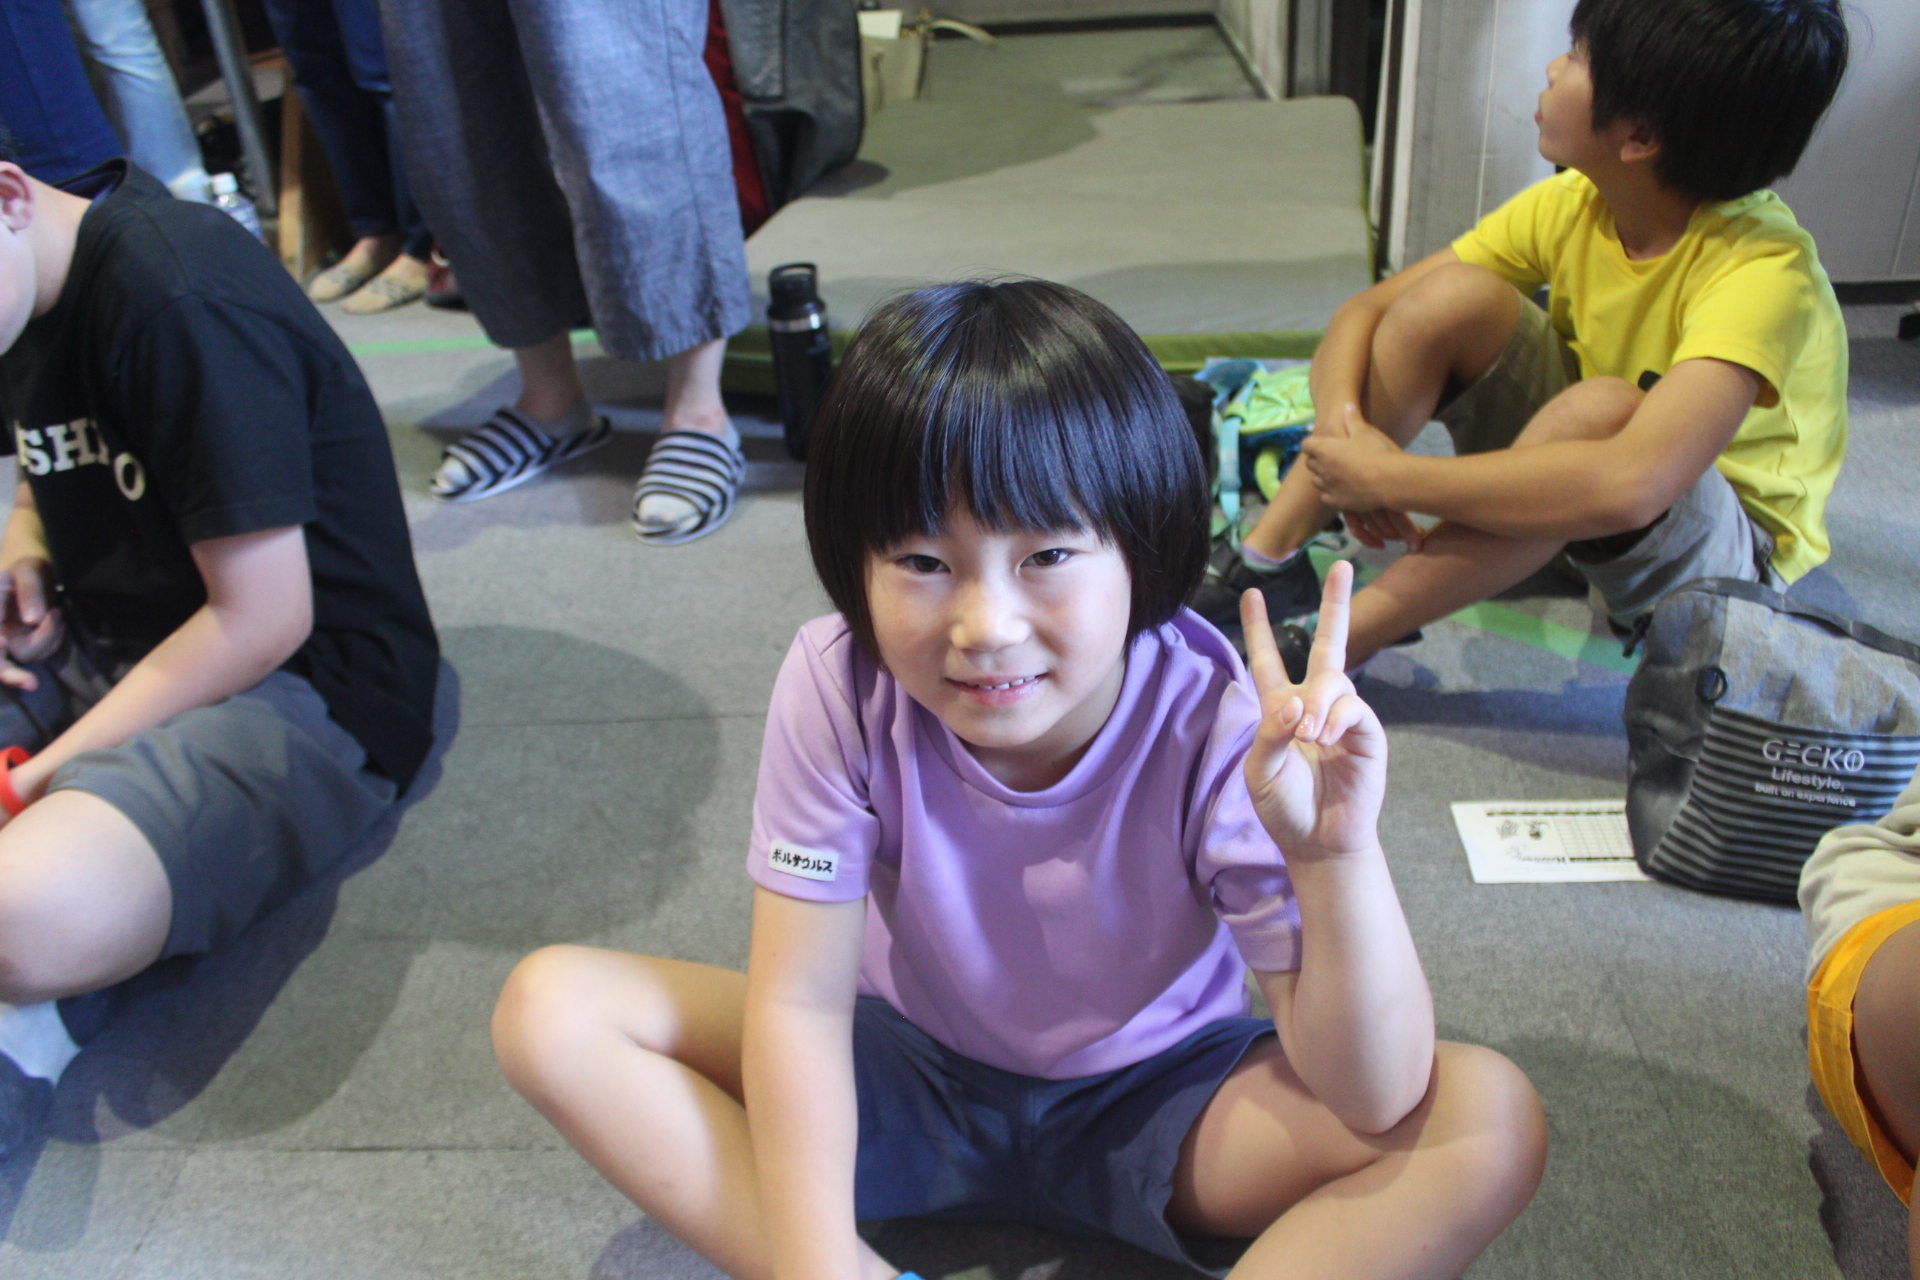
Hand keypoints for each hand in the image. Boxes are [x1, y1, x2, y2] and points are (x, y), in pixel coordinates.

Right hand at [0, 558, 63, 690]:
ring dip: (50, 636)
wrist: (34, 576)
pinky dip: (55, 638)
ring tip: (55, 610)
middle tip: (32, 684)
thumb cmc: (27, 570)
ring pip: (28, 654)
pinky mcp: (24, 646)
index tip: (10, 656)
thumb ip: (29, 592)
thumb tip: (32, 620)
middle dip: (12, 675)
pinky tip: (55, 619)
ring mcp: (7, 641)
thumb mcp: (29, 571)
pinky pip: (43, 652)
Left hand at [1239, 560, 1386, 859]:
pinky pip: (1354, 708)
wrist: (1317, 840)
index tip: (1252, 594)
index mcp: (1279, 708)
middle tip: (1343, 566)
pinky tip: (1324, 737)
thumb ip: (1271, 732)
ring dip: (1319, 703)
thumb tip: (1298, 703)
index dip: (1259, 629)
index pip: (1268, 660)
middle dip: (1336, 605)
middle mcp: (1314, 704)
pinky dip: (1336, 718)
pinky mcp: (1367, 734)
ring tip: (1308, 736)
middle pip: (1328, 644)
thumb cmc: (1282, 806)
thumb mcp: (1259, 770)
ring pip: (1335, 681)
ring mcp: (1343, 717)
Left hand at [1304, 405, 1424, 551]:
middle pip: (1310, 463)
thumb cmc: (1377, 452)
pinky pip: (1326, 497)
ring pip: (1316, 481)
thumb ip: (1353, 419)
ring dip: (1322, 476)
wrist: (1388, 481)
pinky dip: (1330, 493)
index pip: (1306, 444)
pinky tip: (1341, 489)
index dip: (1313, 442)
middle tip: (1331, 456)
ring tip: (1336, 473)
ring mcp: (1329, 487)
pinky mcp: (1338, 502)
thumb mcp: (1365, 432)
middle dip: (1317, 459)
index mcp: (1324, 449)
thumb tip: (1346, 405)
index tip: (1321, 442)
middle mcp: (1322, 469)